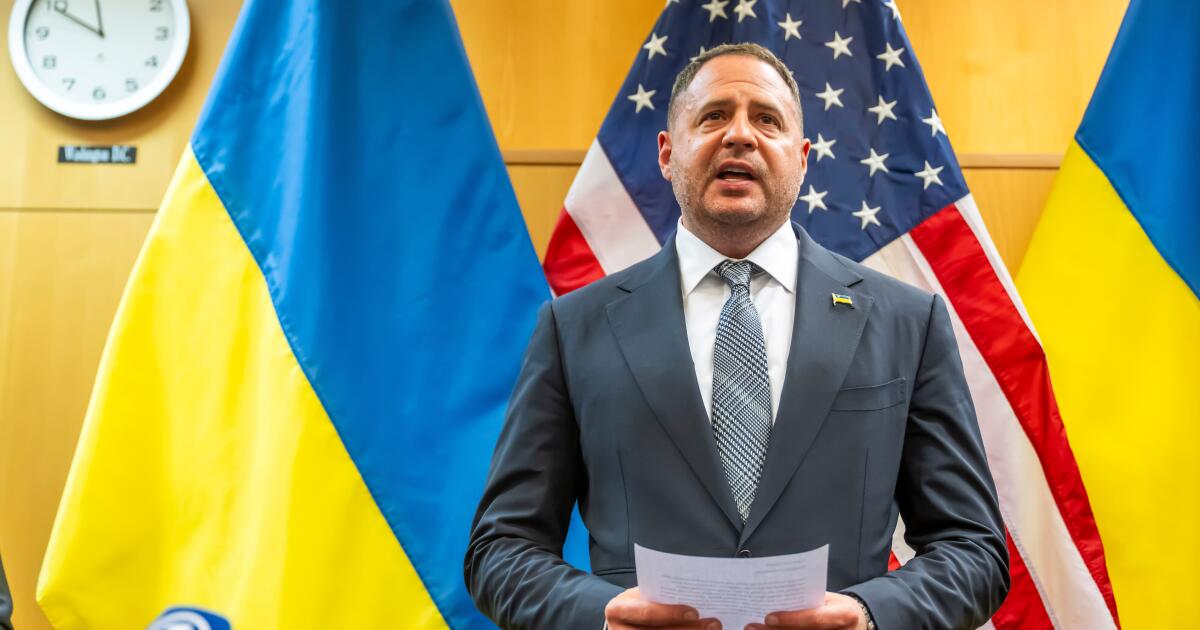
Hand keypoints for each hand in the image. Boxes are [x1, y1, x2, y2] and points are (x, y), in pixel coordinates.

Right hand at [605, 587, 721, 629]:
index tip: (695, 611)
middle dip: (689, 629)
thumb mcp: (641, 595)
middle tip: (714, 624)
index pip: (646, 613)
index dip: (670, 613)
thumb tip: (699, 596)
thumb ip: (660, 596)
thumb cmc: (638, 602)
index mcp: (618, 609)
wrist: (623, 620)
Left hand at [745, 592, 866, 629]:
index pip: (814, 619)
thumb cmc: (838, 606)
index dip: (791, 620)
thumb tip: (774, 596)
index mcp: (843, 615)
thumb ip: (808, 599)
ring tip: (753, 629)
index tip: (768, 617)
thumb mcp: (829, 599)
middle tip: (751, 626)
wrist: (859, 622)